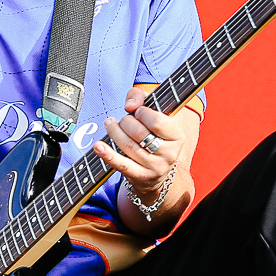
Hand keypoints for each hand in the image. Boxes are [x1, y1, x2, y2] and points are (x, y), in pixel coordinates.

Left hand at [95, 93, 189, 222]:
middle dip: (126, 122)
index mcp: (177, 135)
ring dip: (114, 131)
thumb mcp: (153, 111)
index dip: (143, 113)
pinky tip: (98, 146)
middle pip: (139, 133)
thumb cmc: (153, 133)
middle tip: (124, 120)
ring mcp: (155, 167)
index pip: (157, 121)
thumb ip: (141, 98)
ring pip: (128, 146)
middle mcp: (170, 153)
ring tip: (110, 124)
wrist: (157, 169)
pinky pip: (122, 165)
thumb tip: (130, 105)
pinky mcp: (141, 177)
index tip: (138, 111)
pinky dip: (108, 154)